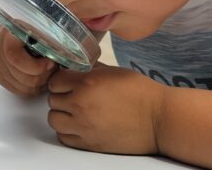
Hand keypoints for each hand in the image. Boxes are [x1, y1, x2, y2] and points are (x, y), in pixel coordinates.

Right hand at [0, 24, 56, 96]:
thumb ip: (54, 31)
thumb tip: (76, 29)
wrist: (20, 27)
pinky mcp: (1, 76)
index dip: (37, 67)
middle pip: (23, 77)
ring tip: (49, 70)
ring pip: (23, 87)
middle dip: (44, 76)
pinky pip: (20, 91)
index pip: (15, 58)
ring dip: (41, 82)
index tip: (52, 62)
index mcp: (8, 34)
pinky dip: (34, 88)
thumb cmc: (35, 25)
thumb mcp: (45, 23)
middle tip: (54, 66)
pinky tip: (41, 76)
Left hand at [46, 63, 165, 154]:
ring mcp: (84, 126)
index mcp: (87, 83)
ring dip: (61, 114)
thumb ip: (89, 70)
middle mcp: (81, 104)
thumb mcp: (112, 71)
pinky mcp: (90, 143)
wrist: (159, 119)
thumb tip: (74, 69)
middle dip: (61, 96)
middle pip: (52, 100)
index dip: (61, 80)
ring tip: (74, 111)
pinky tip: (79, 125)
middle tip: (73, 96)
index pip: (55, 80)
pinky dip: (68, 131)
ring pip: (54, 120)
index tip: (67, 81)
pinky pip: (64, 138)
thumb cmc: (141, 93)